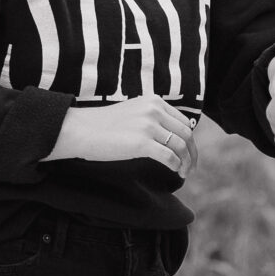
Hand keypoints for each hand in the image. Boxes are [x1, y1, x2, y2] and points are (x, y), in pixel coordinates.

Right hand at [41, 96, 197, 176]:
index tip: (190, 153)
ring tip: (184, 173)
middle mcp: (155, 110)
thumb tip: (171, 135)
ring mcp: (149, 126)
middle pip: (186, 134)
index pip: (183, 121)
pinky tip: (175, 173)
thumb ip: (152, 118)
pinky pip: (169, 157)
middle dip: (192, 153)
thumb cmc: (104, 125)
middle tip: (191, 167)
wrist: (81, 130)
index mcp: (154, 102)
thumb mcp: (134, 112)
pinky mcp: (142, 143)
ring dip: (186, 162)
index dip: (190, 139)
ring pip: (180, 146)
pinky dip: (176, 166)